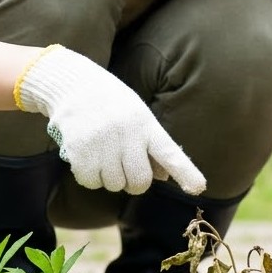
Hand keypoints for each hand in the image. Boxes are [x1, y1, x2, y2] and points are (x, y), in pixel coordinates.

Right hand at [16, 45, 205, 194]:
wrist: (73, 84)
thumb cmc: (112, 103)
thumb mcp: (137, 116)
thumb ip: (151, 145)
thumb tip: (163, 177)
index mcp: (145, 124)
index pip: (169, 152)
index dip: (185, 172)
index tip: (198, 188)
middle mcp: (126, 134)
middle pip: (139, 182)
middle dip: (134, 183)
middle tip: (126, 170)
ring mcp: (102, 143)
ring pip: (114, 185)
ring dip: (110, 178)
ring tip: (103, 154)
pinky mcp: (79, 151)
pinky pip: (91, 182)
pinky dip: (90, 177)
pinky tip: (87, 157)